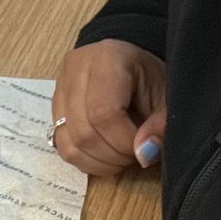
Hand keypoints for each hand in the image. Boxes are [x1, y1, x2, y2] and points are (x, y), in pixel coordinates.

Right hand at [50, 38, 166, 176]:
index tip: (143, 149)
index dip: (123, 141)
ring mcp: (59, 88)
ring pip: (68, 142)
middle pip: (83, 131)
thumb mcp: (166, 97)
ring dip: (97, 161)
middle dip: (112, 155)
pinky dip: (85, 159)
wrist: (129, 64)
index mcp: (106, 59)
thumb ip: (159, 125)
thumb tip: (144, 155)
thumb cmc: (149, 78)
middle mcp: (75, 70)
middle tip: (134, 154)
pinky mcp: (54, 106)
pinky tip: (104, 156)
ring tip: (120, 156)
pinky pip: (61, 144)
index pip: (103, 112)